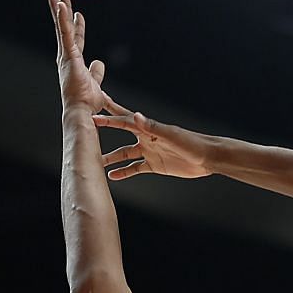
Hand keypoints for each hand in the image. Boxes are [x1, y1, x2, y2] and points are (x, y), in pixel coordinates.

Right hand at [46, 0, 109, 113]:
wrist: (81, 111)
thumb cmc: (86, 103)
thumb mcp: (95, 83)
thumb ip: (96, 72)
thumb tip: (98, 63)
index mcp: (73, 61)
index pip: (75, 38)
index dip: (77, 25)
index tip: (77, 12)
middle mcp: (66, 56)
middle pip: (64, 27)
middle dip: (61, 9)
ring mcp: (66, 55)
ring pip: (61, 26)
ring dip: (57, 7)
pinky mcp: (68, 56)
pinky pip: (65, 33)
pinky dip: (62, 18)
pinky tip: (60, 4)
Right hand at [94, 108, 211, 180]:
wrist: (207, 158)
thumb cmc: (192, 143)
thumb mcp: (171, 135)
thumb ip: (152, 126)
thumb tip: (136, 116)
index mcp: (149, 129)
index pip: (124, 121)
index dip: (107, 118)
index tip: (90, 116)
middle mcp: (146, 138)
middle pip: (120, 134)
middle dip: (104, 131)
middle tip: (86, 129)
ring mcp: (149, 151)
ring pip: (124, 153)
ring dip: (110, 157)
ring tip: (94, 161)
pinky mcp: (154, 165)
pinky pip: (135, 168)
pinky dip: (124, 172)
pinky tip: (112, 176)